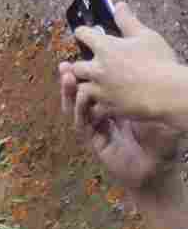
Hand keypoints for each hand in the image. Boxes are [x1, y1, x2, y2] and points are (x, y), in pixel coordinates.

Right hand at [58, 63, 180, 193]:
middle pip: (84, 94)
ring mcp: (98, 130)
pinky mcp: (95, 143)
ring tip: (66, 76)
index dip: (90, 74)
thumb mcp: (155, 113)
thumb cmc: (163, 143)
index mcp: (119, 108)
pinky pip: (83, 125)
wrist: (158, 171)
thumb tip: (150, 69)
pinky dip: (79, 111)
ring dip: (70, 93)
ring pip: (78, 108)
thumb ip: (148, 97)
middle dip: (74, 79)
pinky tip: (77, 99)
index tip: (84, 57)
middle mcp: (106, 117)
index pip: (100, 87)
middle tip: (67, 64)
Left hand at [70, 5, 187, 126]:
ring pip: (81, 89)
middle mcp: (97, 68)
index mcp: (105, 47)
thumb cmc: (160, 62)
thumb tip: (119, 5)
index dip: (83, 33)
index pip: (83, 34)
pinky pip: (94, 109)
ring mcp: (100, 90)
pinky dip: (96, 107)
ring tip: (92, 87)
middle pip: (75, 66)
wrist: (167, 93)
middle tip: (86, 66)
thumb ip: (128, 21)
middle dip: (79, 66)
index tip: (83, 33)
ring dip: (85, 87)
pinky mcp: (107, 107)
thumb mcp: (146, 35)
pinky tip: (102, 105)